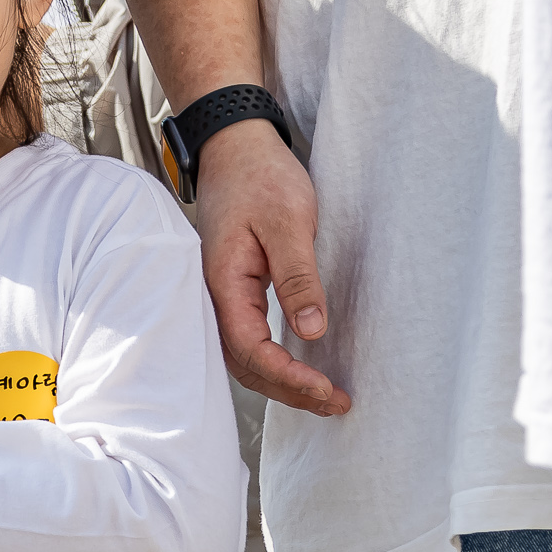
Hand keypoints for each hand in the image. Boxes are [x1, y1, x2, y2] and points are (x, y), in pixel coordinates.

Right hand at [192, 120, 351, 416]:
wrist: (234, 149)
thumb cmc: (259, 177)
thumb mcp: (288, 221)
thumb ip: (298, 277)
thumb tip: (312, 330)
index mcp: (223, 281)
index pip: (250, 348)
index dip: (289, 376)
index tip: (328, 389)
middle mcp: (215, 294)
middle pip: (244, 363)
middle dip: (288, 390)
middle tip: (335, 403)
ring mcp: (222, 293)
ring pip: (244, 355)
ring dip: (281, 381)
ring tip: (322, 394)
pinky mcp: (234, 288)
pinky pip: (247, 337)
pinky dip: (273, 361)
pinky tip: (299, 365)